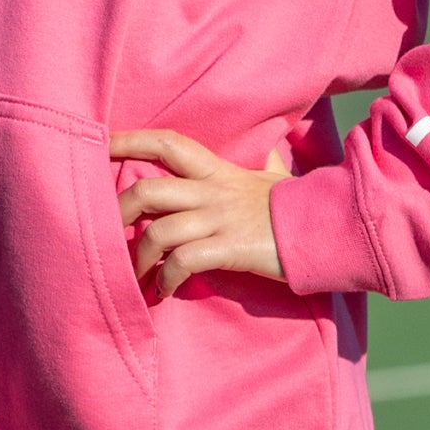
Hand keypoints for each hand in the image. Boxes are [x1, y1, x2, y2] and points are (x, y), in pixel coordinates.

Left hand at [110, 129, 289, 298]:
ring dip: (138, 258)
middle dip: (118, 213)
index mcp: (218, 171)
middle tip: (105, 234)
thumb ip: (264, 164)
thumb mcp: (277, 178)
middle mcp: (212, 192)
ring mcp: (219, 221)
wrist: (328, 227)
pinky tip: (165, 290)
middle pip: (148, 191)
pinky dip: (167, 279)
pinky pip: (183, 262)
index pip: (168, 143)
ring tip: (136, 276)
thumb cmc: (298, 206)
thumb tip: (270, 152)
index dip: (131, 140)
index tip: (101, 142)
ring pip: (158, 232)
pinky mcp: (229, 249)